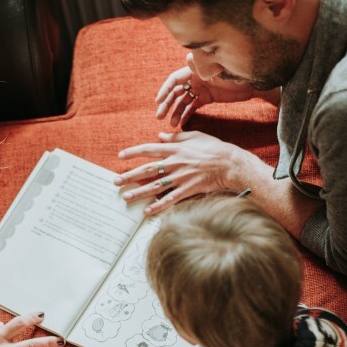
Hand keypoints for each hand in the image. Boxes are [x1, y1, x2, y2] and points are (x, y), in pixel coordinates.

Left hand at [116, 130, 251, 216]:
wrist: (230, 163)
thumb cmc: (214, 148)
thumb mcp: (194, 136)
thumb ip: (176, 136)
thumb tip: (160, 135)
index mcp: (175, 148)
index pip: (149, 149)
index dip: (133, 152)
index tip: (120, 156)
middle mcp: (175, 163)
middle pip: (147, 170)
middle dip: (130, 175)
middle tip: (116, 181)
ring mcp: (181, 177)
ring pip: (155, 186)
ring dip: (139, 192)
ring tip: (126, 197)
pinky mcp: (188, 189)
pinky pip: (170, 199)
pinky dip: (158, 206)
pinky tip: (147, 211)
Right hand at [155, 55, 258, 127]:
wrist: (253, 85)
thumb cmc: (237, 75)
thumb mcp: (220, 70)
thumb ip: (204, 66)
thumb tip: (188, 58)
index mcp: (195, 71)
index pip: (174, 80)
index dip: (165, 90)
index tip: (158, 101)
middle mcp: (195, 79)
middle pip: (175, 92)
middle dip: (166, 104)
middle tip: (159, 117)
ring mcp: (200, 89)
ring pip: (183, 102)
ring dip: (175, 112)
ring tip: (172, 125)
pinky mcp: (207, 98)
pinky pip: (192, 107)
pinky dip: (186, 115)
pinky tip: (181, 124)